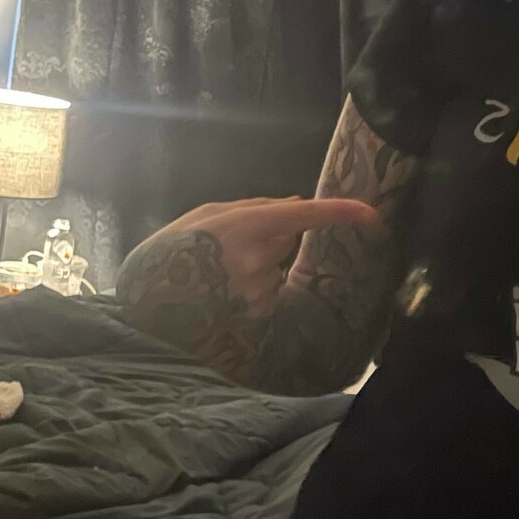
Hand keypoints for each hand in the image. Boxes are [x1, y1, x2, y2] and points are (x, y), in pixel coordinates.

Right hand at [128, 195, 381, 317]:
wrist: (147, 304)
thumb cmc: (173, 251)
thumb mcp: (205, 215)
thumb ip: (255, 207)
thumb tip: (299, 204)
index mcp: (245, 226)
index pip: (305, 216)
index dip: (341, 213)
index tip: (371, 213)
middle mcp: (258, 260)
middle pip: (285, 238)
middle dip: (268, 237)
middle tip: (226, 246)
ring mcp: (259, 290)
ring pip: (276, 266)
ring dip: (256, 265)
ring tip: (215, 272)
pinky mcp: (257, 314)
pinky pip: (267, 290)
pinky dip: (251, 289)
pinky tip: (220, 292)